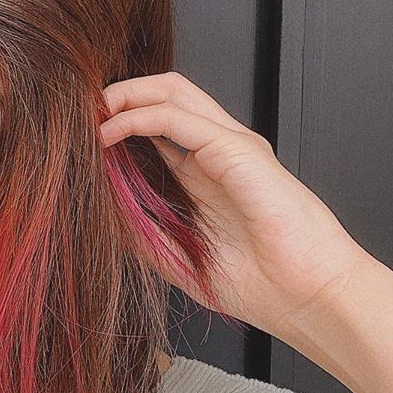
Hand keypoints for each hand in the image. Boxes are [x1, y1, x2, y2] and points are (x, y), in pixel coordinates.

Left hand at [99, 71, 374, 343]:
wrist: (310, 301)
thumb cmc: (263, 286)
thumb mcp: (182, 260)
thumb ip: (146, 236)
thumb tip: (105, 219)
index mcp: (209, 174)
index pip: (159, 126)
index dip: (120, 122)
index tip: (82, 138)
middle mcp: (219, 152)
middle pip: (166, 95)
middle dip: (120, 95)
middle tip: (82, 113)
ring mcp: (231, 145)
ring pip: (171, 91)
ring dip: (124, 95)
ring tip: (90, 113)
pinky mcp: (236, 150)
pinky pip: (176, 117)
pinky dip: (136, 116)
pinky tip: (108, 133)